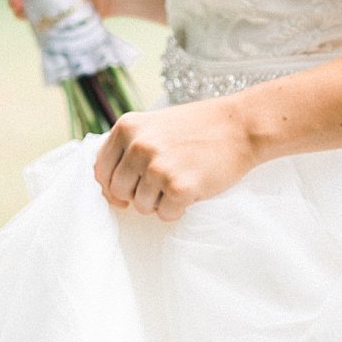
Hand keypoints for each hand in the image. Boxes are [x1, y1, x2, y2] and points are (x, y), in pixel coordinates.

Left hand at [92, 97, 255, 220]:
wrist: (241, 125)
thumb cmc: (198, 127)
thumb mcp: (154, 126)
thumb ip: (129, 148)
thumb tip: (106, 186)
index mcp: (127, 127)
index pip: (101, 170)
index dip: (111, 187)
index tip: (124, 194)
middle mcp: (138, 145)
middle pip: (119, 192)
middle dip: (138, 195)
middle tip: (162, 184)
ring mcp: (158, 166)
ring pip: (142, 206)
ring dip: (160, 202)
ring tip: (181, 180)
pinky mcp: (179, 186)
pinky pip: (165, 215)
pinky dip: (178, 209)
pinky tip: (193, 189)